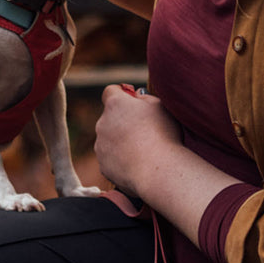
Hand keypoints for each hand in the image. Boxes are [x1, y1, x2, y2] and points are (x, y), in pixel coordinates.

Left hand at [94, 84, 183, 199]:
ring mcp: (100, 145)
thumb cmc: (162, 135)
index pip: (110, 91)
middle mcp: (102, 123)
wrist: (157, 170)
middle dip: (123, 120)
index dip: (121, 94)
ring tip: (144, 149)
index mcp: (115, 105)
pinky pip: (111, 158)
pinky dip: (121, 159)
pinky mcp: (103, 164)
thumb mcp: (159, 106)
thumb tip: (136, 96)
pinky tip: (138, 163)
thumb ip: (145, 97)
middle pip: (110, 117)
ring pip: (109, 139)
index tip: (132, 100)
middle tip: (145, 129)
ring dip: (121, 141)